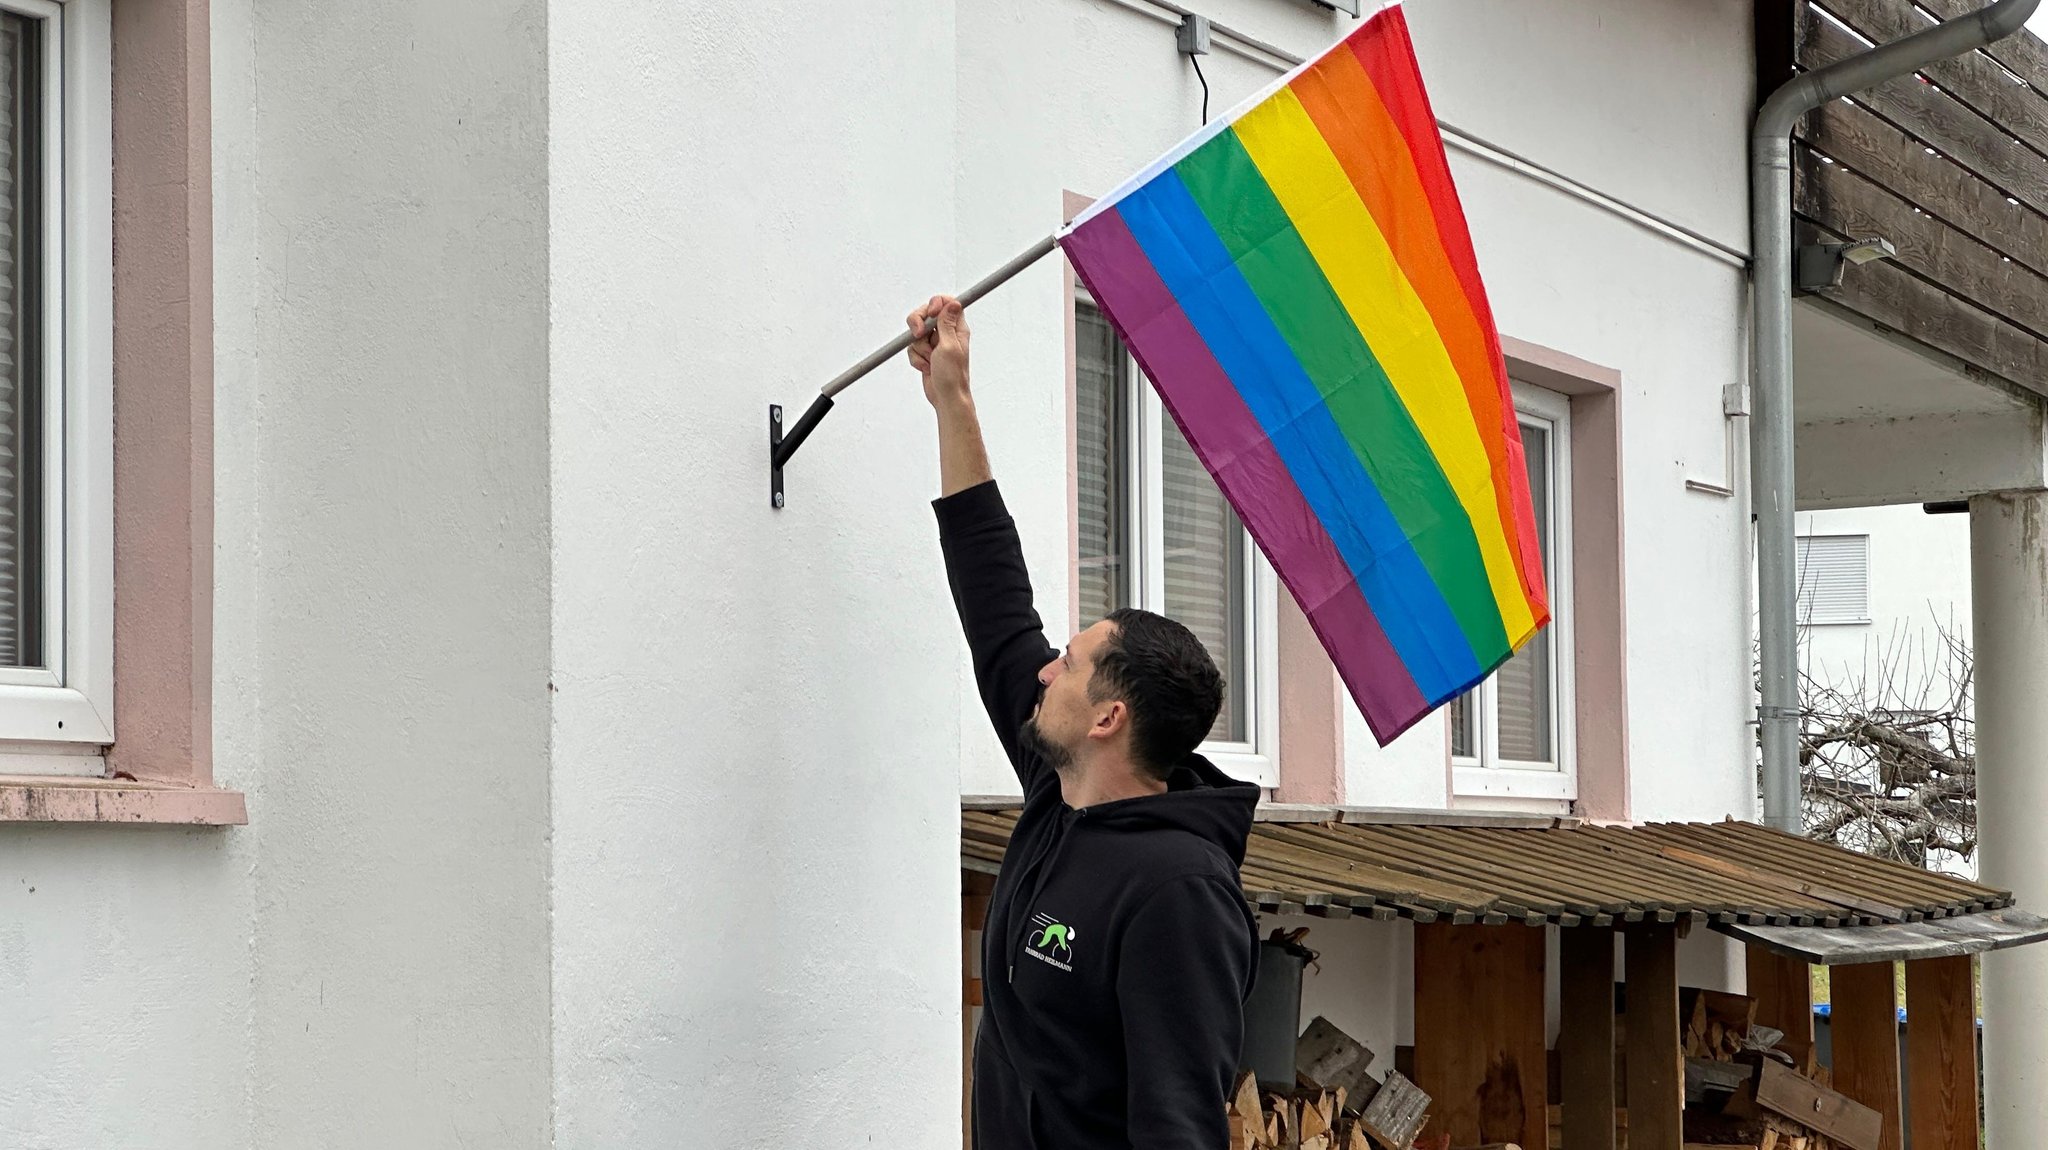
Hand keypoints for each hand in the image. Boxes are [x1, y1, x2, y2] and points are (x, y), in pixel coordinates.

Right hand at [907, 295, 970, 409]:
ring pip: (917, 332)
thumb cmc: (952, 376)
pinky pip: (913, 348)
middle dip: (918, 324)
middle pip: (926, 314)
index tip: (930, 314)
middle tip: (919, 334)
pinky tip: (926, 366)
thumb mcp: (950, 346)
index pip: (947, 303)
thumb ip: (947, 323)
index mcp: (957, 328)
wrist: (946, 397)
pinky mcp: (926, 353)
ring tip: (929, 359)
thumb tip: (954, 302)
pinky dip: (916, 358)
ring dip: (919, 347)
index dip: (935, 304)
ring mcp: (935, 343)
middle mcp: (946, 333)